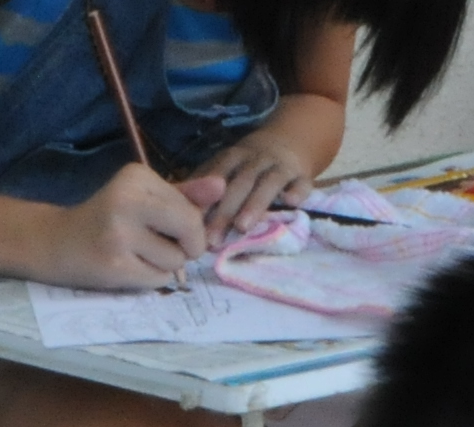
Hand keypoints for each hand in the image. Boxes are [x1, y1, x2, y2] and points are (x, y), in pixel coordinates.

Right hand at [41, 161, 210, 288]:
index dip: (186, 225)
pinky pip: (159, 279)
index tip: (159, 226)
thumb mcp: (144, 198)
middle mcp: (128, 200)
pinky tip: (127, 268)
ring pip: (176, 259)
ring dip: (164, 265)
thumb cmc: (107, 219)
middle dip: (186, 245)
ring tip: (136, 255)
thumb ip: (184, 194)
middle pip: (191, 230)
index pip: (191, 208)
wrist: (57, 244)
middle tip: (160, 245)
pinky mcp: (115, 265)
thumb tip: (222, 186)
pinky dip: (151, 279)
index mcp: (137, 176)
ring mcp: (119, 234)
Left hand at [187, 141, 315, 235]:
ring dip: (254, 204)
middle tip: (212, 239)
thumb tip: (170, 211)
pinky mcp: (302, 175)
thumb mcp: (224, 168)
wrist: (289, 140)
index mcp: (232, 158)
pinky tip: (291, 203)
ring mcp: (280, 166)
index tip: (190, 226)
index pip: (216, 176)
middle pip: (239, 183)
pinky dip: (298, 191)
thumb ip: (202, 187)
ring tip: (242, 228)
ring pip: (268, 183)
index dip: (204, 201)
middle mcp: (255, 159)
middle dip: (224, 211)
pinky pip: (302, 182)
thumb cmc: (247, 165)